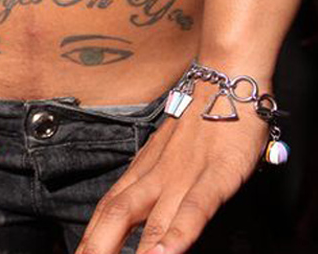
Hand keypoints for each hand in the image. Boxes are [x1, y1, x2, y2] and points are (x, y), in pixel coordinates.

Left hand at [75, 79, 269, 253]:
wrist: (227, 80)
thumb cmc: (200, 121)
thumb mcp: (168, 153)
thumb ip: (154, 183)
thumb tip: (142, 214)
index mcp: (142, 171)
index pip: (107, 209)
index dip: (90, 237)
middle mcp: (155, 175)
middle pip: (115, 216)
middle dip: (96, 247)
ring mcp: (183, 175)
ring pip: (150, 216)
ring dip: (133, 252)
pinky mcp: (216, 174)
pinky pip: (194, 207)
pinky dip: (178, 234)